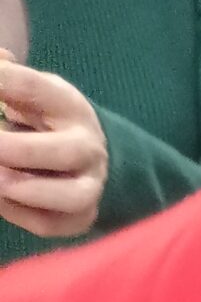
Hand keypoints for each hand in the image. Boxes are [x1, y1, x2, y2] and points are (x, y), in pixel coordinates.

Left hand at [0, 53, 106, 240]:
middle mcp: (88, 147)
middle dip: (17, 151)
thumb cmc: (47, 121)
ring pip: (68, 196)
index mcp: (70, 106)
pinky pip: (50, 223)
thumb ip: (8, 78)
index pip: (33, 89)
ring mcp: (90, 186)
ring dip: (25, 190)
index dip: (2, 83)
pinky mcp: (80, 218)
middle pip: (62, 152)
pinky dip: (18, 214)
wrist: (90, 160)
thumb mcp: (31, 92)